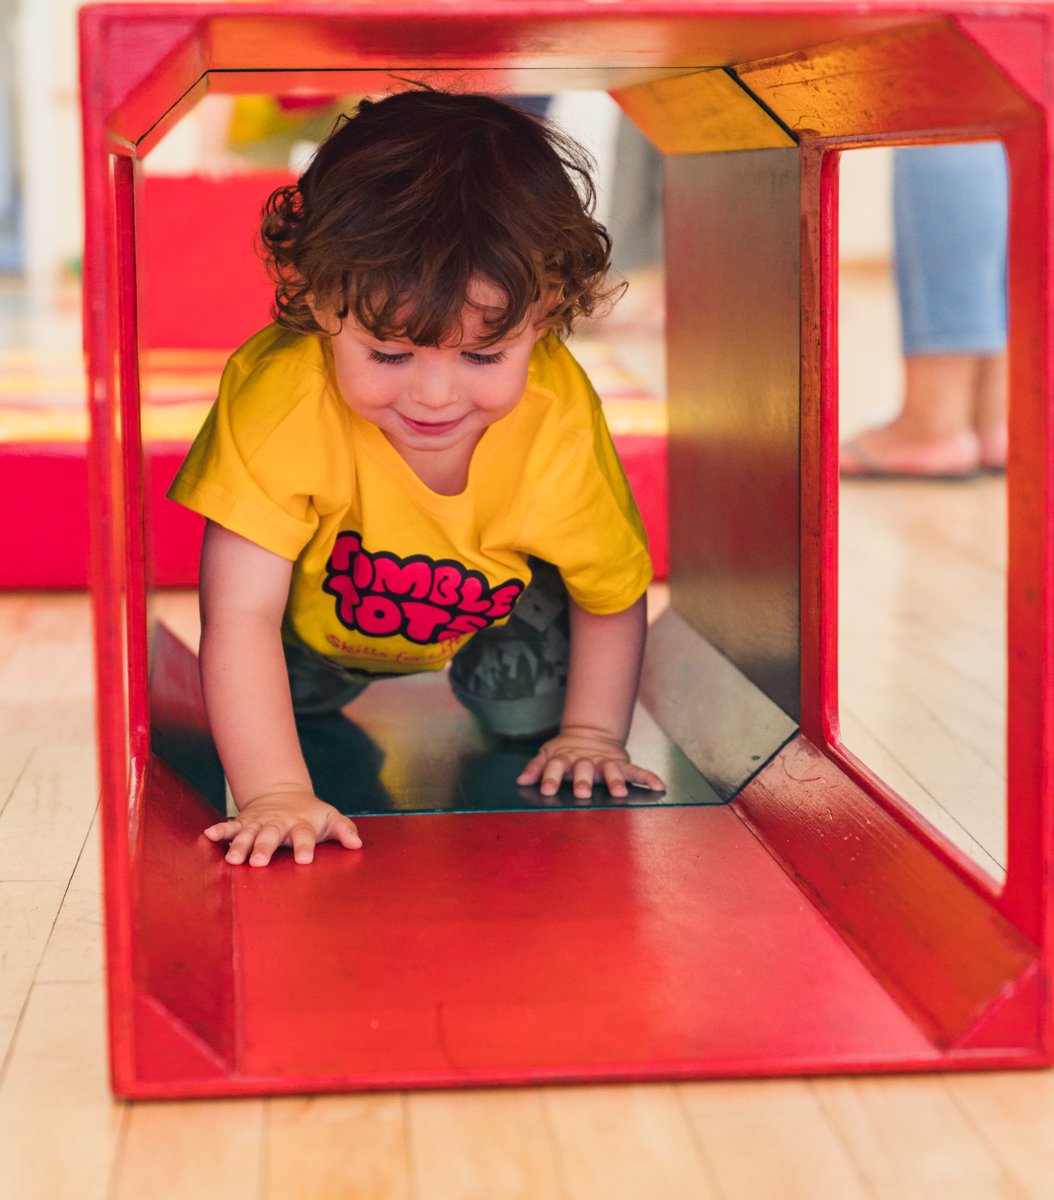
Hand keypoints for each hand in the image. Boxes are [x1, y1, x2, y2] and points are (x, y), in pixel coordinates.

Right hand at [204, 790, 362, 866]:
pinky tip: (208, 835)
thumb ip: (344, 830)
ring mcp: (259, 822)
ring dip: (240, 844)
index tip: (304, 860)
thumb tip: (357, 844)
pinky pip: (230, 826)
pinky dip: (220, 830)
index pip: (304, 835)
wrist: (283, 793)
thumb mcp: (330, 818)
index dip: (304, 847)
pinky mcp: (244, 822)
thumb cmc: (311, 814)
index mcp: (301, 823)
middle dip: (265, 848)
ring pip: (248, 833)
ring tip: (233, 858)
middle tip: (260, 862)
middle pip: (271, 835)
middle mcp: (278, 823)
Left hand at [516, 726, 665, 799]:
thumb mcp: (547, 754)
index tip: (545, 790)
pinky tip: (660, 786)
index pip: (556, 766)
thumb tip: (521, 781)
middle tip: (583, 793)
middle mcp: (586, 760)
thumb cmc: (565, 751)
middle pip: (584, 768)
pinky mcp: (622, 763)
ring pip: (611, 769)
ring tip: (619, 793)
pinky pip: (637, 770)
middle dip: (584, 780)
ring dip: (615, 780)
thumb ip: (535, 767)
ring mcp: (605, 762)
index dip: (550, 777)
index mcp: (566, 758)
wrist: (590, 732)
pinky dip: (649, 777)